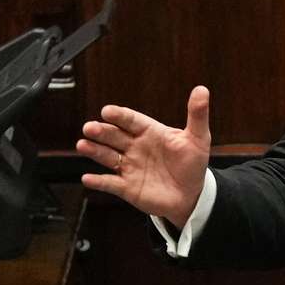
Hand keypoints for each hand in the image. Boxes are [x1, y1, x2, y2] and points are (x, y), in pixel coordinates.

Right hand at [78, 86, 212, 228]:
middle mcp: (136, 147)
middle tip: (90, 128)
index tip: (108, 111)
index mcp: (151, 132)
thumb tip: (202, 90)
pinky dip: (99, 181)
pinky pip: (110, 183)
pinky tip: (88, 178)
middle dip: (102, 131)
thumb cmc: (193, 163)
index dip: (120, 116)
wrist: (192, 194)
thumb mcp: (198, 138)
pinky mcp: (127, 187)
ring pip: (107, 157)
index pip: (132, 120)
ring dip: (95, 151)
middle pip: (115, 136)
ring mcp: (130, 167)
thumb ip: (197, 114)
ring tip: (83, 145)